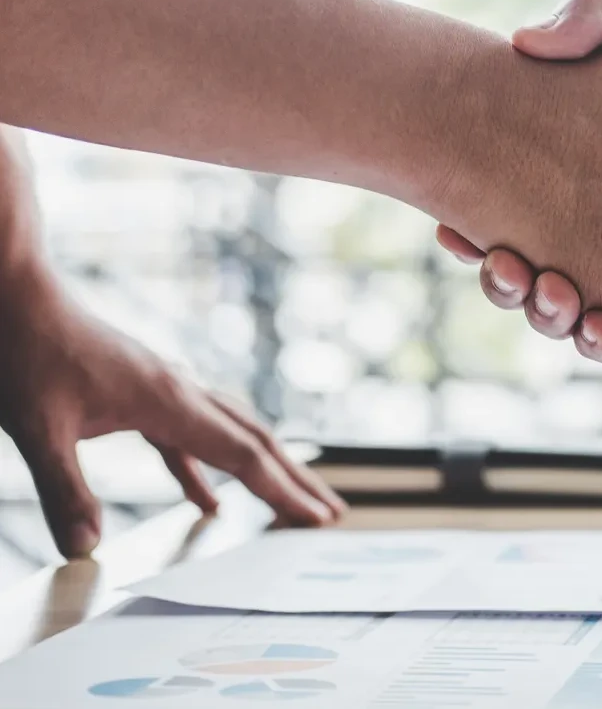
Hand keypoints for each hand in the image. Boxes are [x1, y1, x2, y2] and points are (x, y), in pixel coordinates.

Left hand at [0, 267, 344, 558]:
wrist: (17, 293)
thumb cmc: (27, 351)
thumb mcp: (37, 429)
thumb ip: (64, 490)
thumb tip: (84, 549)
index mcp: (169, 400)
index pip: (242, 454)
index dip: (281, 490)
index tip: (315, 518)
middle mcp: (180, 390)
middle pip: (255, 439)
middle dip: (294, 480)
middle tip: (331, 513)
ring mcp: (165, 387)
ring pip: (232, 431)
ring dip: (263, 468)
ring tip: (288, 500)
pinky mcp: (143, 390)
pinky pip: (191, 436)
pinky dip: (207, 470)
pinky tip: (207, 502)